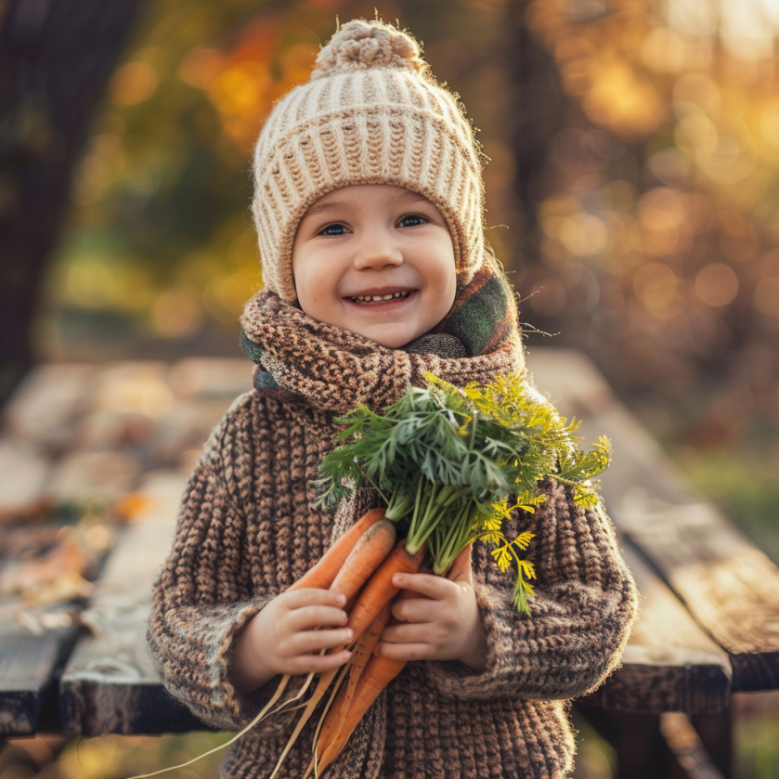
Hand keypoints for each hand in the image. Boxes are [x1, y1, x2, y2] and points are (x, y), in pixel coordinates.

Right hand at [230, 589, 353, 693]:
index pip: (307, 596)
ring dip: (335, 637)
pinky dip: (332, 661)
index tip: (344, 599)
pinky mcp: (289, 665)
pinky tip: (347, 655)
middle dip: (333, 615)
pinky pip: (313, 664)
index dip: (328, 597)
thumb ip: (310, 598)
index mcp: (282, 604)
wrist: (254, 647)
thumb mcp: (286, 603)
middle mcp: (282, 624)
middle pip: (311, 616)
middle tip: (345, 617)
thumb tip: (343, 595)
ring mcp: (285, 646)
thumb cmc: (281, 619)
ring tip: (350, 634)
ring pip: (313, 641)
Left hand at [374, 545, 486, 670]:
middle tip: (388, 604)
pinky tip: (376, 646)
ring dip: (385, 628)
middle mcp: (445, 616)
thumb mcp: (464, 579)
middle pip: (408, 609)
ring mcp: (437, 636)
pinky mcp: (431, 652)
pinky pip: (404, 653)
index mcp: (452, 594)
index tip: (393, 577)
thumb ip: (459, 558)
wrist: (476, 638)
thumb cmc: (463, 601)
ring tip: (377, 623)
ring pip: (402, 632)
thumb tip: (463, 534)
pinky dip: (387, 650)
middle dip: (394, 607)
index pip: (429, 585)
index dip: (410, 581)